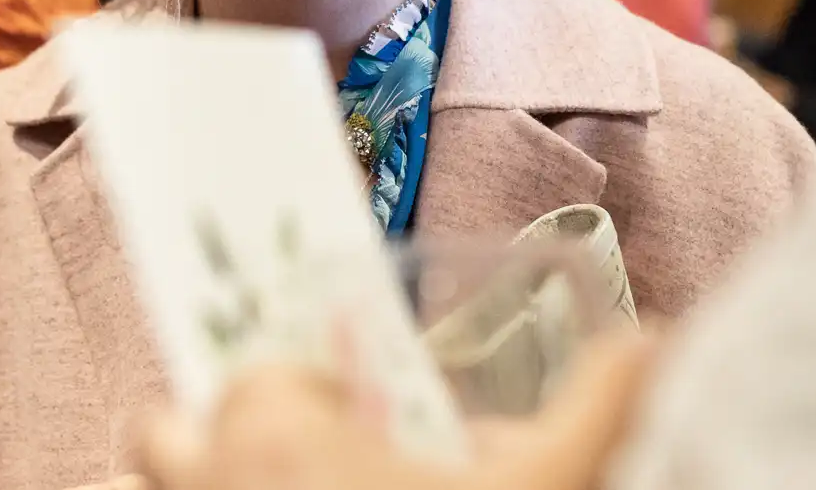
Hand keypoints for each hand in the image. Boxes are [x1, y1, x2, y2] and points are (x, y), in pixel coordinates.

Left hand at [137, 332, 656, 489]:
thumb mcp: (556, 483)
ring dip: (172, 488)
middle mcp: (209, 485)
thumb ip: (606, 399)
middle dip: (210, 443)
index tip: (350, 430)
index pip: (259, 379)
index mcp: (281, 436)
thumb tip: (653, 340)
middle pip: (162, 433)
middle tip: (290, 475)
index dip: (305, 397)